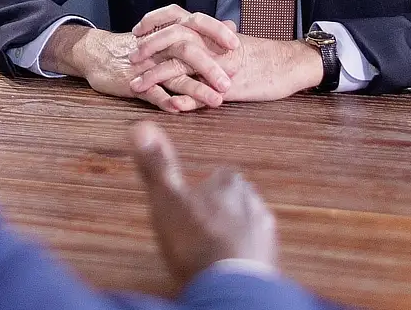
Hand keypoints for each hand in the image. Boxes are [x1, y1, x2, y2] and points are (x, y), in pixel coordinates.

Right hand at [43, 23, 230, 112]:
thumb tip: (232, 24)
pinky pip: (151, 92)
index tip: (236, 44)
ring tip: (216, 101)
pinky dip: (164, 100)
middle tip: (229, 82)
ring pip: (173, 75)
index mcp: (172, 31)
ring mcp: (147, 65)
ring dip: (196, 89)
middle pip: (187, 50)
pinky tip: (179, 109)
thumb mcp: (170, 34)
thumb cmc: (142, 47)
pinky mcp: (134, 82)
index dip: (216, 33)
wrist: (99, 54)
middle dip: (210, 67)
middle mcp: (161, 45)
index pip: (197, 24)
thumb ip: (202, 32)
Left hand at [130, 6, 323, 102]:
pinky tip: (168, 105)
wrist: (289, 64)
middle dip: (148, 47)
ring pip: (181, 67)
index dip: (154, 21)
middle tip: (130, 58)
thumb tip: (191, 38)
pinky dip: (184, 99)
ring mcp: (218, 64)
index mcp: (211, 30)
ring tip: (136, 86)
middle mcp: (212, 43)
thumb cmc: (261, 54)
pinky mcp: (228, 86)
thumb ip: (209, 40)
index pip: (176, 16)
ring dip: (156, 76)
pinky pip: (201, 93)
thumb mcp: (231, 43)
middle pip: (173, 38)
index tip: (136, 29)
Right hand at [131, 121, 278, 284]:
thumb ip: (156, 166)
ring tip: (209, 251)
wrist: (230, 284)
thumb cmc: (195, 239)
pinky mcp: (270, 259)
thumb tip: (141, 126)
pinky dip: (240, 256)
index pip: (218, 176)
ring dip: (230, 235)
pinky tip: (225, 266)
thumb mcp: (166, 199)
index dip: (202, 190)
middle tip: (196, 230)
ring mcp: (264, 232)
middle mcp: (253, 201)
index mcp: (228, 183)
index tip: (188, 203)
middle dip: (218, 212)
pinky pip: (253, 252)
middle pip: (233, 201)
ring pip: (245, 226)